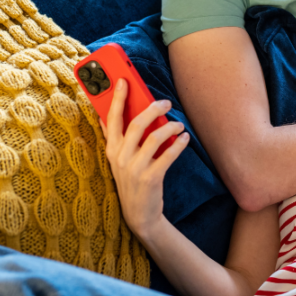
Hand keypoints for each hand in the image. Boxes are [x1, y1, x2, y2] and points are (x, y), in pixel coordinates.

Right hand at [100, 79, 189, 238]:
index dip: (116, 98)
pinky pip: (168, 155)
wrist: (140, 215)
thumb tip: (120, 113)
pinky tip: (185, 138)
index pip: (111, 118)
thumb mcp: (120, 160)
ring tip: (179, 124)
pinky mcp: (150, 178)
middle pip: (136, 123)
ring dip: (170, 127)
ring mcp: (134, 168)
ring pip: (153, 137)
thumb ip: (119, 138)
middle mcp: (120, 157)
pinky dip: (178, 144)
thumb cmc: (132, 181)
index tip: (123, 80)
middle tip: (166, 102)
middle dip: (152, 108)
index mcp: (111, 150)